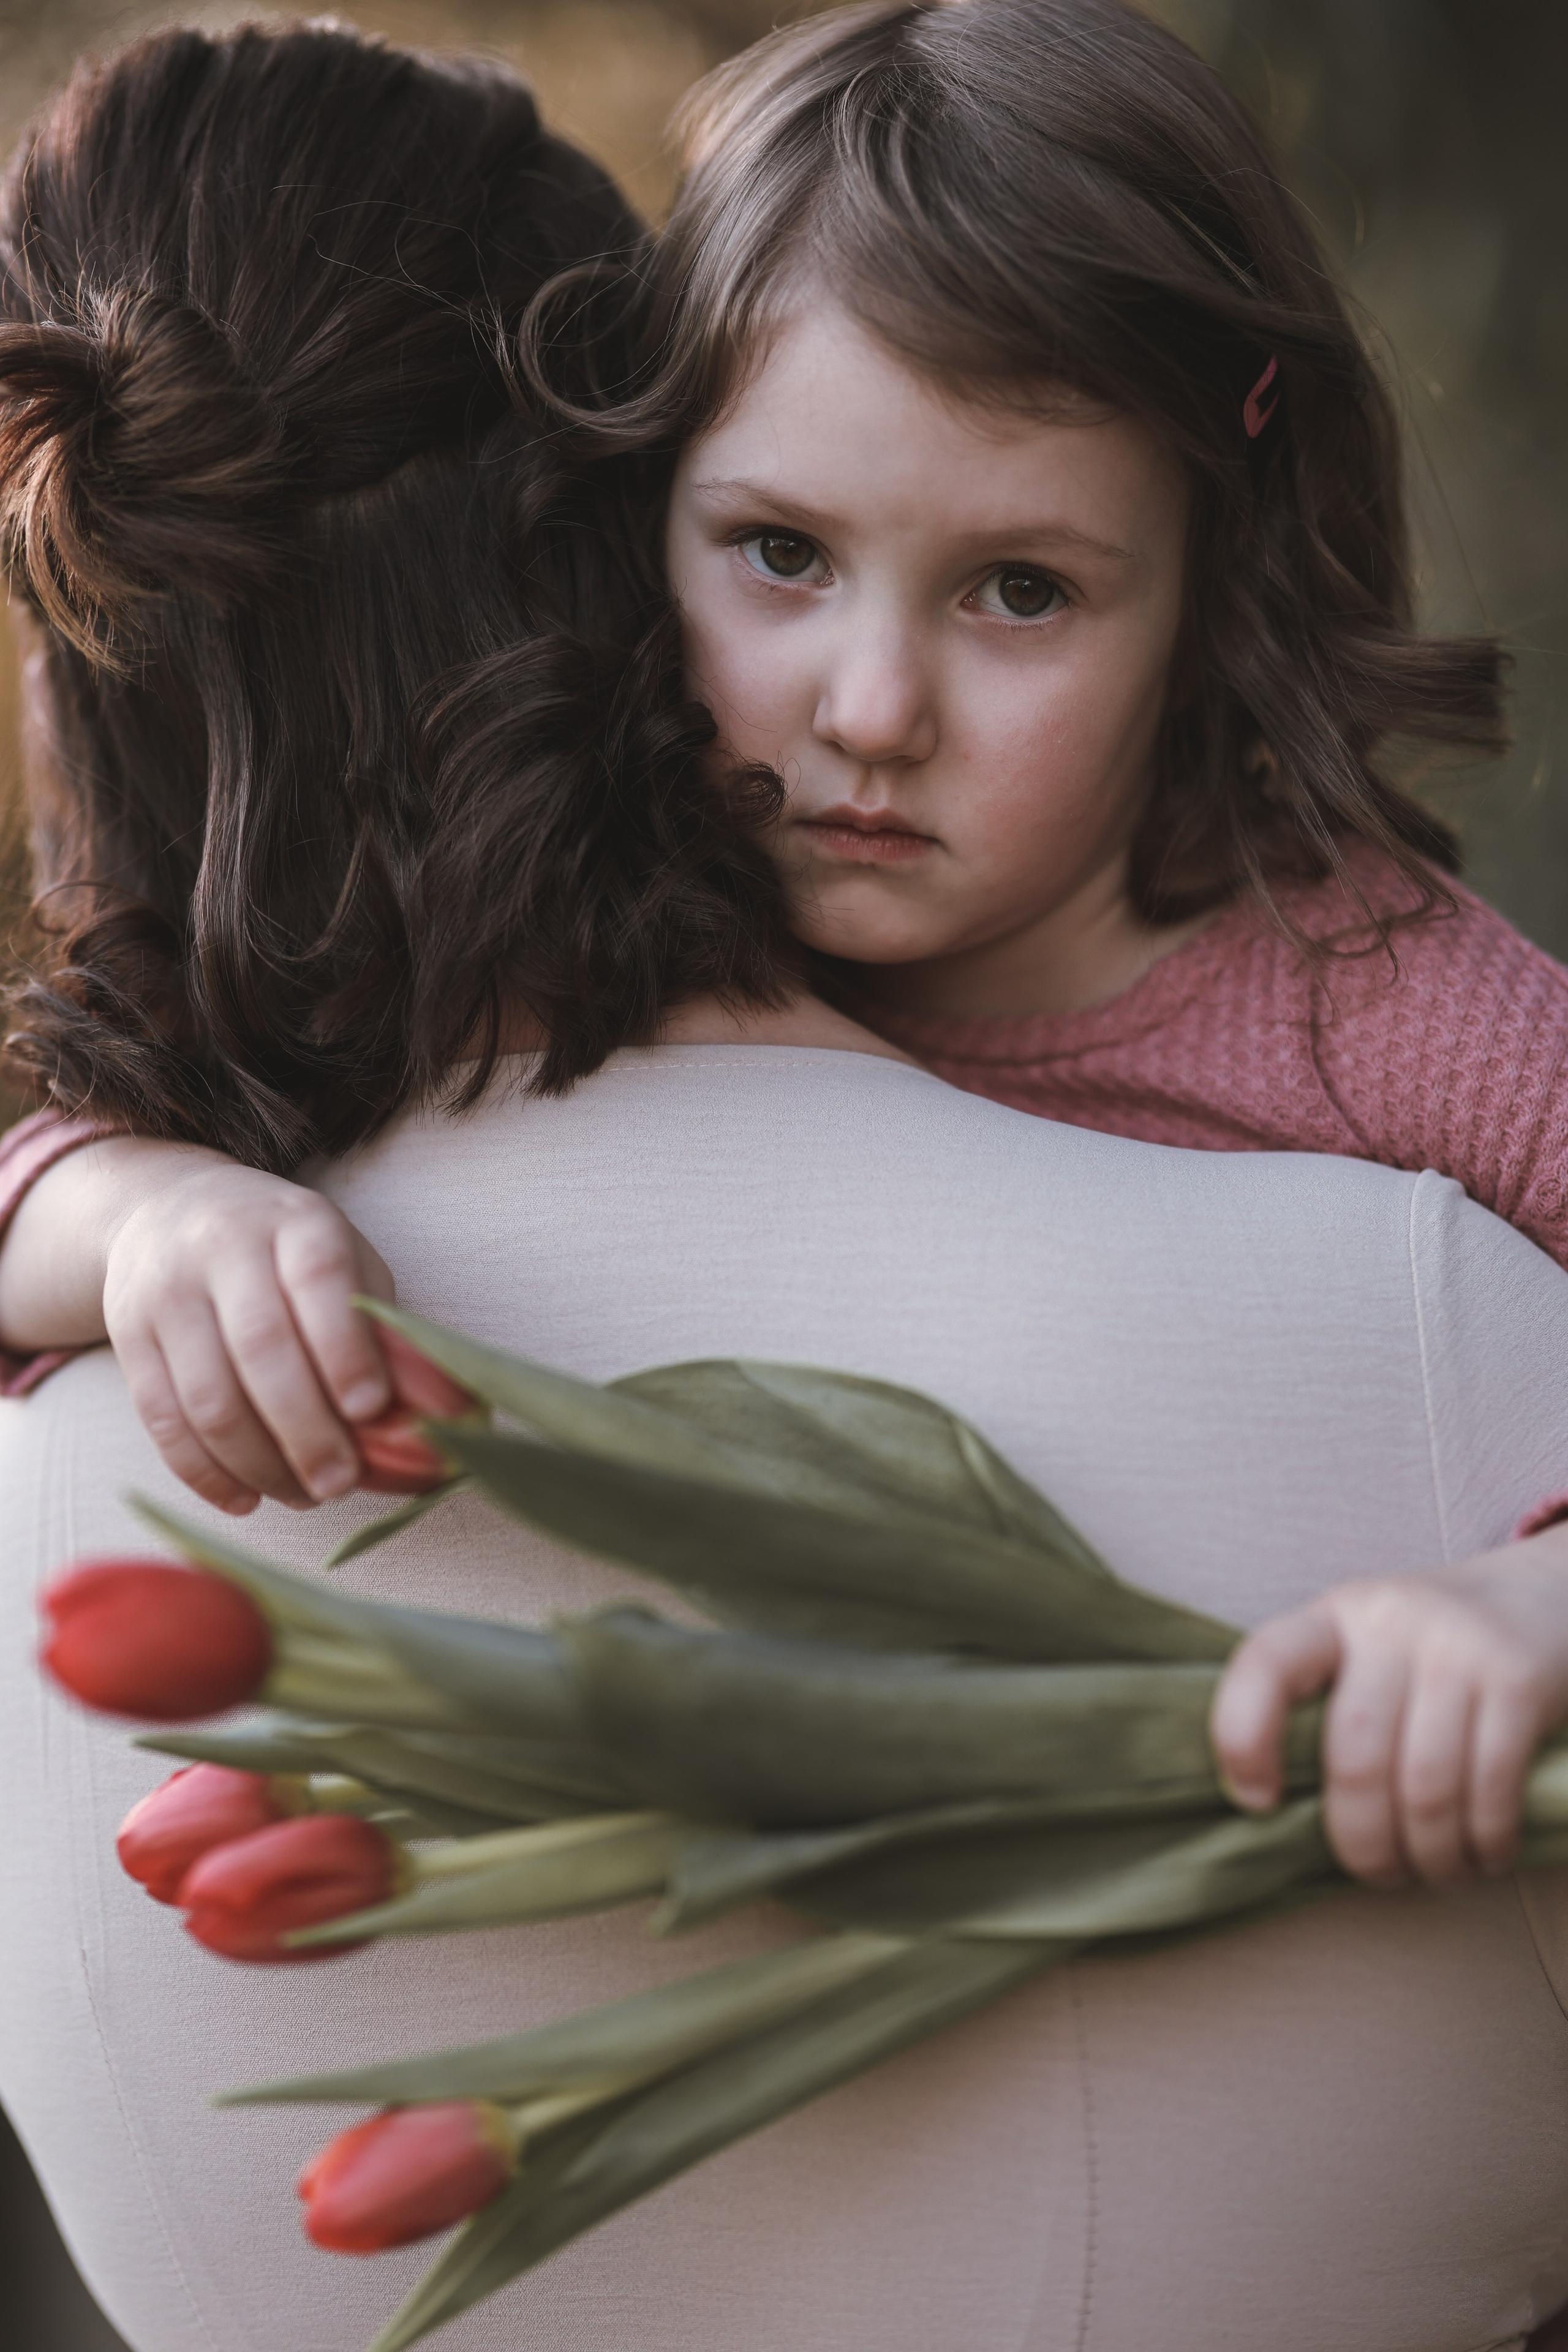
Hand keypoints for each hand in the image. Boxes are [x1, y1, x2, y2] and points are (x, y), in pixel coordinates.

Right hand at [99, 1154, 394, 1513]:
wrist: (168, 1211)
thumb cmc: (287, 1253)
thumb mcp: (347, 1264)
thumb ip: (386, 1332)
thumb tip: (440, 1414)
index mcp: (293, 1222)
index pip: (318, 1281)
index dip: (344, 1349)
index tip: (369, 1410)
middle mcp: (222, 1249)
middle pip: (260, 1350)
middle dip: (305, 1429)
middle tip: (341, 1482)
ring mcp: (167, 1294)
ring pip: (207, 1398)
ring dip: (260, 1463)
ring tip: (305, 1495)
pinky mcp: (129, 1338)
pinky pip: (162, 1420)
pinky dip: (206, 1472)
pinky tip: (247, 1499)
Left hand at [1211, 1527, 1567, 1885]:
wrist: (1546, 1596)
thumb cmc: (1438, 1648)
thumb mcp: (1372, 1646)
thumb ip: (1329, 1702)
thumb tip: (1281, 1812)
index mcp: (1336, 1617)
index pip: (1266, 1664)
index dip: (1243, 1738)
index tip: (1256, 1802)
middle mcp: (1391, 1623)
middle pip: (1355, 1756)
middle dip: (1363, 1841)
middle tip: (1379, 1873)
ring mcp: (1458, 1648)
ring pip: (1425, 1786)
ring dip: (1430, 1855)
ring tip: (1436, 1873)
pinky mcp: (1520, 1679)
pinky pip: (1490, 1785)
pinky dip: (1485, 1840)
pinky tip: (1485, 1855)